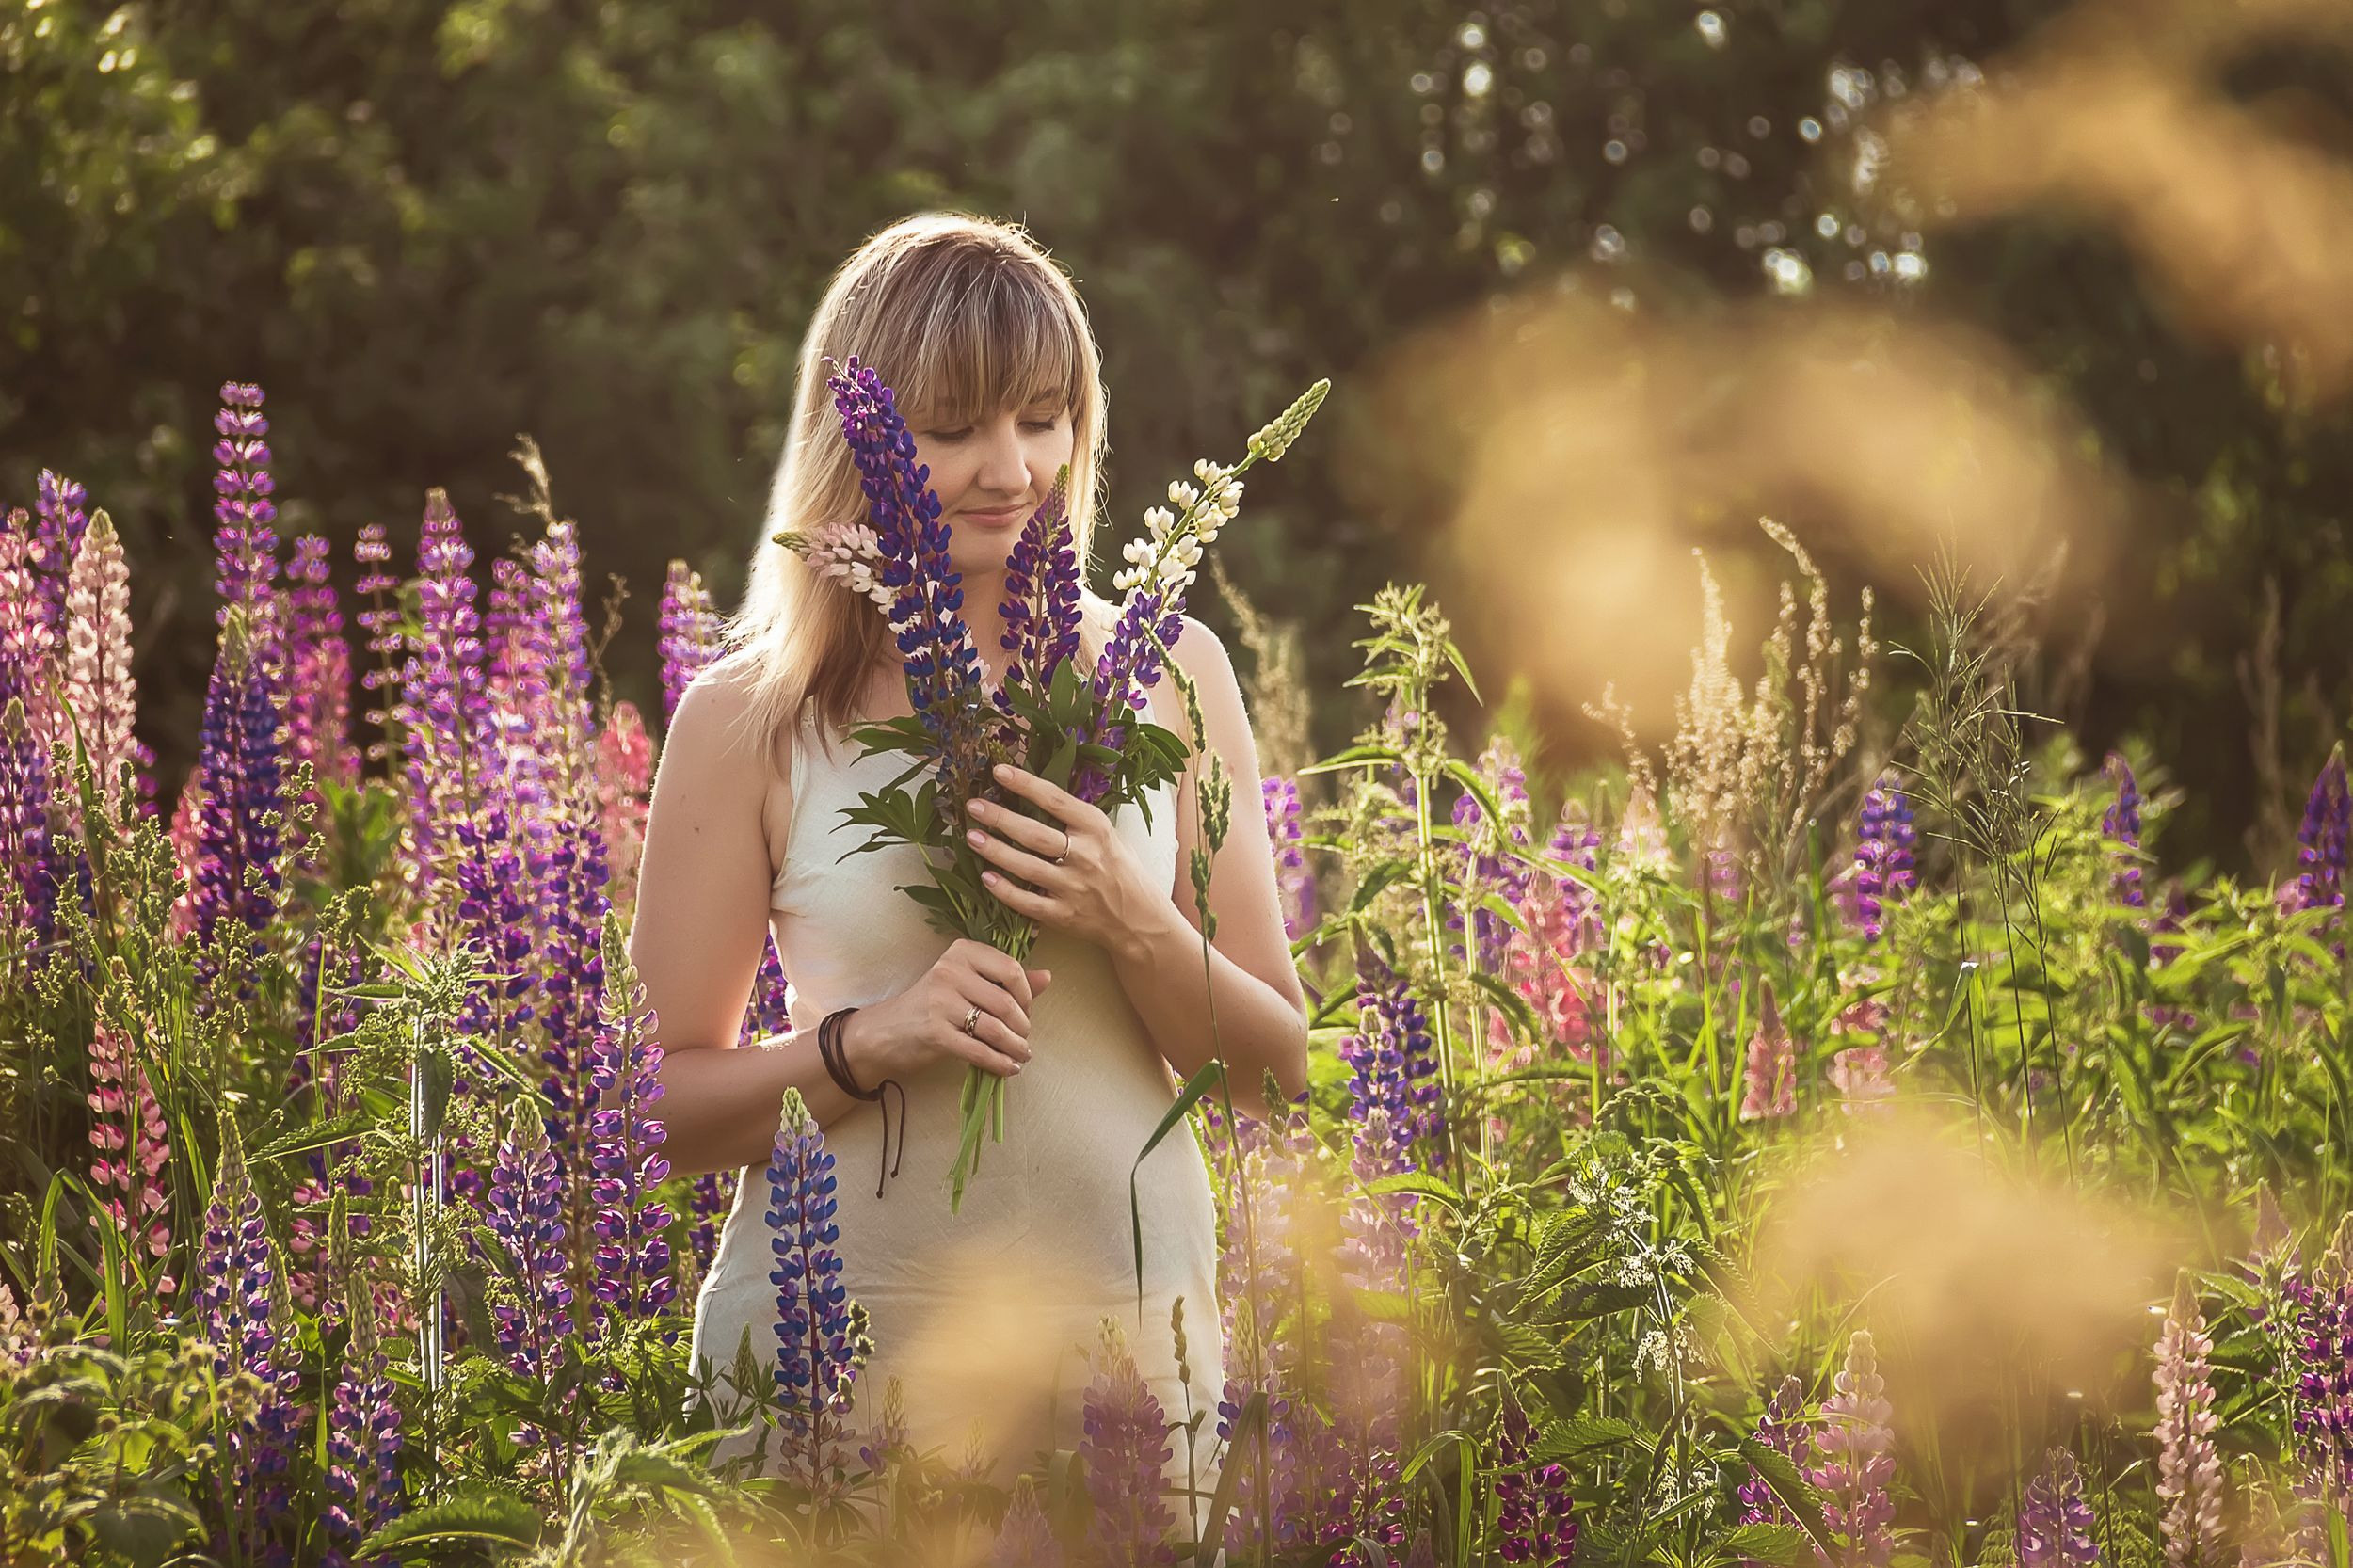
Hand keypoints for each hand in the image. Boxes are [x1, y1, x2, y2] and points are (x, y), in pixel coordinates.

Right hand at [844, 938, 1050, 1082]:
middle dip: (1023, 1026)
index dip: (1027, 995)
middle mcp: (950, 971)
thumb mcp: (968, 984)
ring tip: (1021, 1055)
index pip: (1011, 969)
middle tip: (1023, 1038)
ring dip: (1016, 1047)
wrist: (887, 1031)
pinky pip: (979, 1051)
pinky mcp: (934, 1033)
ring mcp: (940, 1002)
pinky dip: (1000, 1063)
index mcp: (962, 952)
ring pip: (995, 1028)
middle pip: (1006, 1002)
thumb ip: (1006, 980)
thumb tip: (1048, 977)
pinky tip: (1008, 1068)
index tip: (1026, 1011)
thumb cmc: (933, 1005)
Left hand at [965, 761, 1167, 955]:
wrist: (1141, 919)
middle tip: (973, 806)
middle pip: (1035, 834)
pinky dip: (1005, 890)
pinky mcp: (1064, 915)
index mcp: (1097, 829)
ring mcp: (1074, 888)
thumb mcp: (1108, 836)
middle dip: (1000, 818)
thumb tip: (1035, 793)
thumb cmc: (1121, 871)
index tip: (998, 772)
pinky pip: (1028, 902)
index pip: (1055, 800)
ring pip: (1027, 867)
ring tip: (972, 837)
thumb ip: (1076, 820)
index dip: (1025, 784)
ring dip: (996, 851)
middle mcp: (1085, 857)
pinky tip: (986, 877)